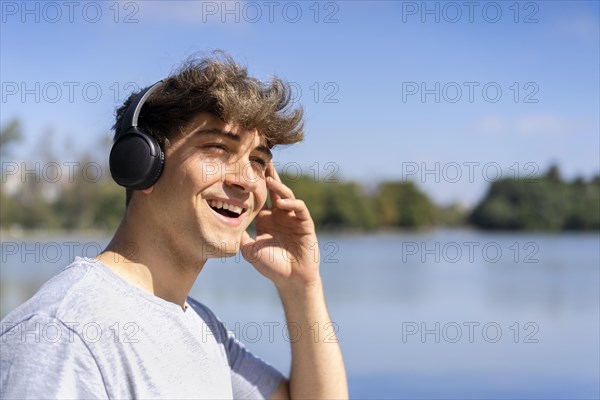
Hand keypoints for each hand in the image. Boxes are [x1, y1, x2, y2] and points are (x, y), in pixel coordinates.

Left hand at [241, 163, 320, 290]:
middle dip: (268, 174)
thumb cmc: (270, 266)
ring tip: (268, 179)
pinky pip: (299, 208)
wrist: (291, 280)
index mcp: (267, 218)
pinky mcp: (305, 224)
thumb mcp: (249, 250)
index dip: (255, 183)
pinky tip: (282, 203)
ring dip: (279, 187)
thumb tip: (223, 224)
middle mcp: (280, 214)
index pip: (260, 196)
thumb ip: (239, 236)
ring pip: (287, 195)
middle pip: (274, 189)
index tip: (245, 168)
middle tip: (260, 157)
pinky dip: (291, 203)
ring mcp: (293, 217)